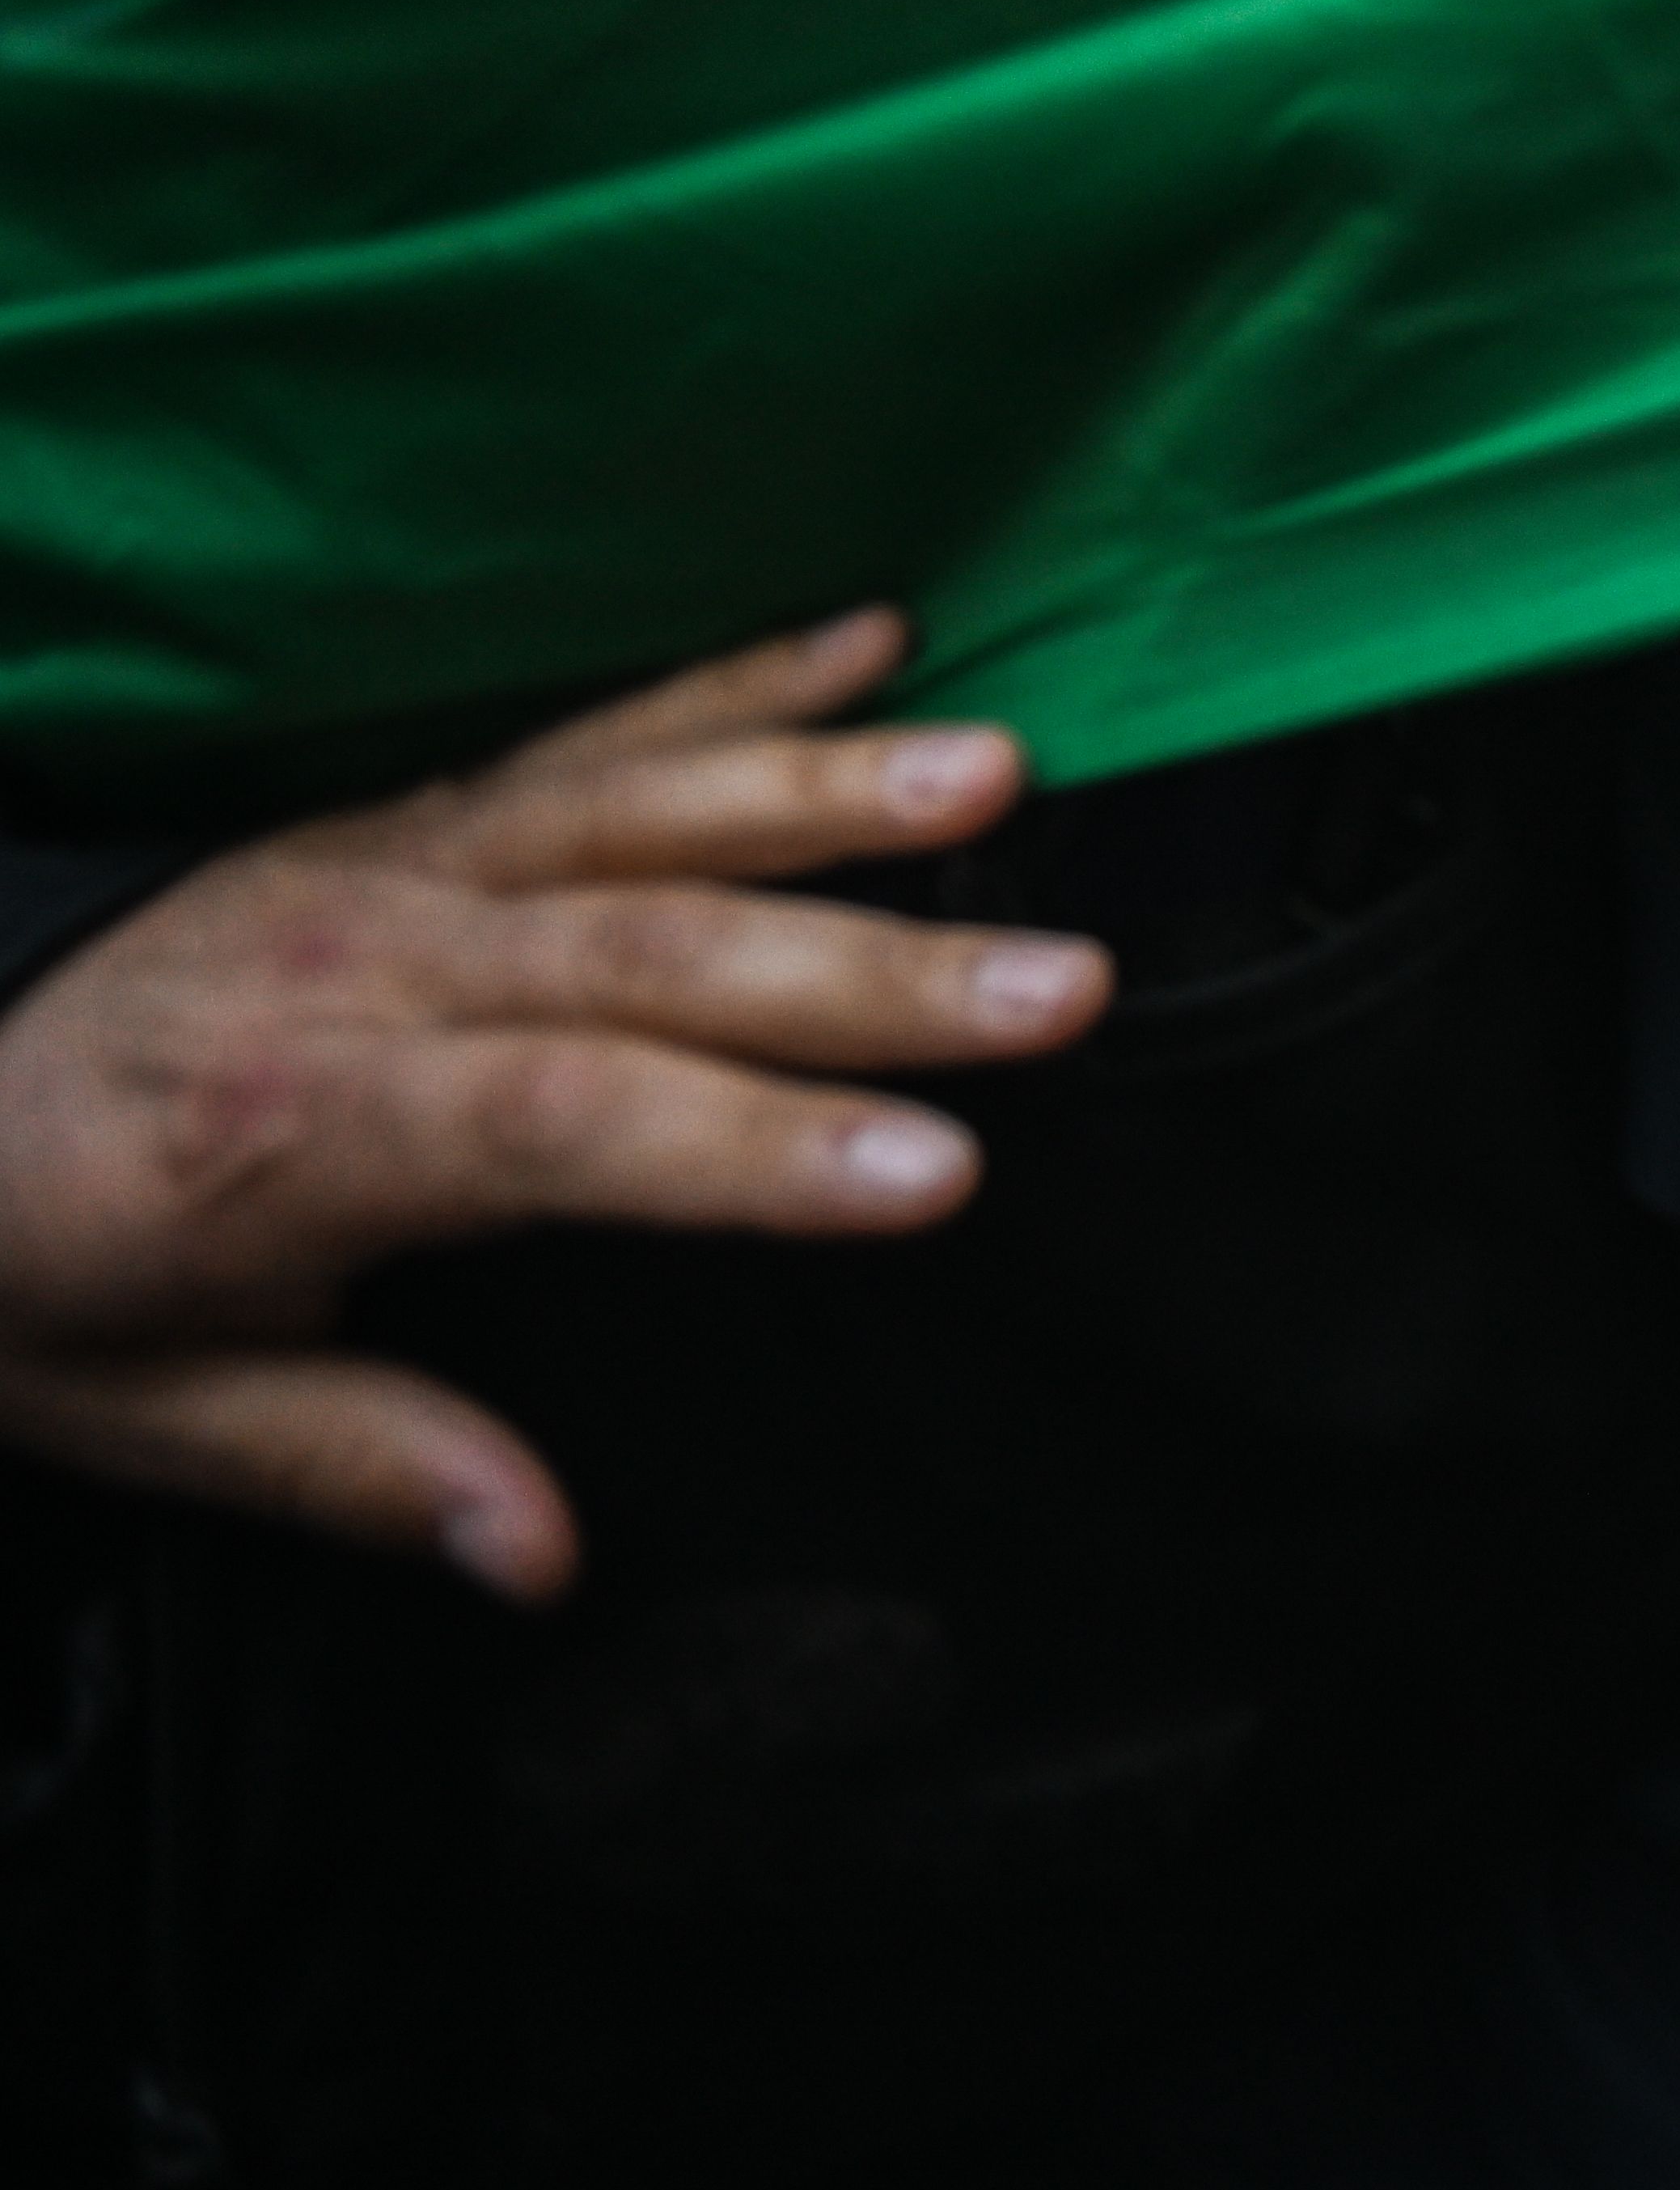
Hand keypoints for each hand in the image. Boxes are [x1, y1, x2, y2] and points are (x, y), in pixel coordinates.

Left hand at [0, 613, 1088, 1601]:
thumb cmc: (26, 1274)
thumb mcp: (142, 1410)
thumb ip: (356, 1466)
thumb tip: (537, 1552)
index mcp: (299, 1129)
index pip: (564, 1124)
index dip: (754, 1146)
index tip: (939, 1171)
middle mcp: (365, 969)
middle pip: (648, 953)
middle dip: (873, 971)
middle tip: (1066, 985)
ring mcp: (390, 866)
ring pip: (635, 815)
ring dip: (829, 787)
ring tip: (1001, 769)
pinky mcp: (401, 815)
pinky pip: (584, 736)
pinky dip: (732, 682)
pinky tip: (872, 637)